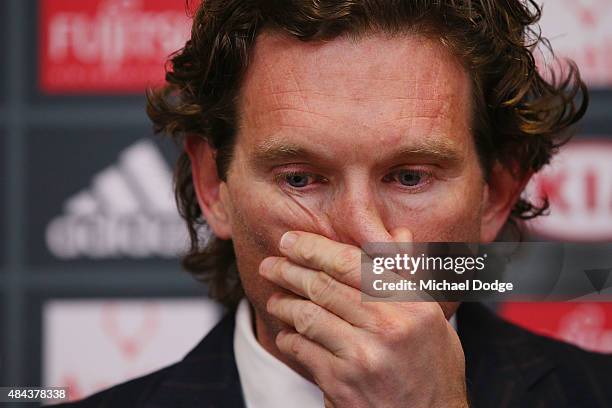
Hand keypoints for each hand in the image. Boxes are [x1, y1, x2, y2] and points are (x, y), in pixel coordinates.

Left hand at [259, 230, 467, 407]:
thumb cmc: (433, 369)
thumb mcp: (434, 318)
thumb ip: (410, 275)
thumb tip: (399, 232)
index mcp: (411, 304)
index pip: (351, 263)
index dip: (314, 248)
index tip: (291, 241)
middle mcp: (388, 326)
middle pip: (323, 286)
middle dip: (289, 271)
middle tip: (270, 265)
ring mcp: (362, 357)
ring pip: (308, 316)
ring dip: (284, 304)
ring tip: (276, 299)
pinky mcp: (341, 384)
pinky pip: (303, 350)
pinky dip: (289, 338)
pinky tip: (288, 334)